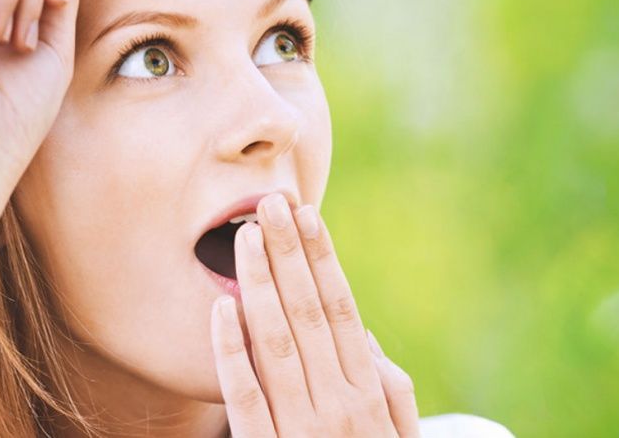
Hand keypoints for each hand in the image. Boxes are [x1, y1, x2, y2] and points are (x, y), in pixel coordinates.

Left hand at [210, 194, 420, 436]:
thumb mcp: (398, 436)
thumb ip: (390, 389)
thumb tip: (362, 333)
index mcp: (369, 394)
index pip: (341, 309)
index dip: (322, 259)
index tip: (306, 216)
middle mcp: (338, 405)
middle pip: (308, 313)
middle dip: (288, 254)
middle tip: (270, 204)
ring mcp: (301, 431)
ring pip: (275, 344)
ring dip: (259, 284)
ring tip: (246, 236)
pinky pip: (244, 398)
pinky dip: (232, 352)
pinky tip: (220, 309)